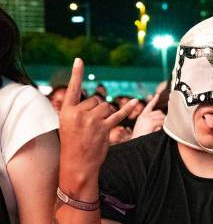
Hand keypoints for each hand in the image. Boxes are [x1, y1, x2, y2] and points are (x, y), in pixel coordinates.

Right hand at [59, 58, 137, 178]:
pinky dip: (128, 108)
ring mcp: (92, 121)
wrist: (77, 164)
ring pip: (107, 107)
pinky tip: (135, 101)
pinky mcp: (105, 128)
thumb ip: (79, 111)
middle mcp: (79, 113)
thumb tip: (99, 102)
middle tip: (91, 126)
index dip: (76, 73)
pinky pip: (118, 115)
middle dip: (98, 110)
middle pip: (96, 100)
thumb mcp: (69, 125)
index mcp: (67, 111)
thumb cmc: (73, 144)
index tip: (80, 59)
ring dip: (107, 115)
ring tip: (98, 129)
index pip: (73, 89)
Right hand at [132, 93, 164, 138]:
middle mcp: (144, 116)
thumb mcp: (145, 129)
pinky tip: (157, 132)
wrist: (136, 147)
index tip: (157, 95)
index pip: (149, 106)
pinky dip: (163, 128)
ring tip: (157, 132)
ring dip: (164, 124)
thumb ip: (153, 122)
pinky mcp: (151, 122)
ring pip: (163, 118)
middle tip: (160, 128)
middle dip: (163, 119)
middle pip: (160, 113)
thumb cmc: (142, 140)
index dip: (154, 100)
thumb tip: (164, 119)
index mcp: (142, 117)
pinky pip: (163, 123)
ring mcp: (147, 118)